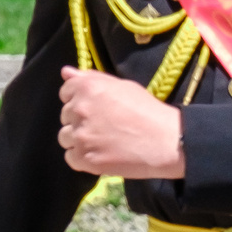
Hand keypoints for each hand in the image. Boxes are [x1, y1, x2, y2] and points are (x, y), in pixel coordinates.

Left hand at [58, 66, 187, 177]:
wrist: (166, 142)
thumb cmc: (148, 110)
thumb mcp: (122, 86)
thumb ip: (92, 78)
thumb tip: (65, 72)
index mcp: (87, 88)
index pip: (66, 92)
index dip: (80, 99)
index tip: (97, 107)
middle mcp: (79, 110)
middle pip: (65, 115)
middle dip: (80, 119)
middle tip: (104, 125)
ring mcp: (80, 136)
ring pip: (65, 137)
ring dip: (79, 138)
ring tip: (102, 141)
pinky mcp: (85, 159)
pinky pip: (70, 157)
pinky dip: (82, 157)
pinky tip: (101, 153)